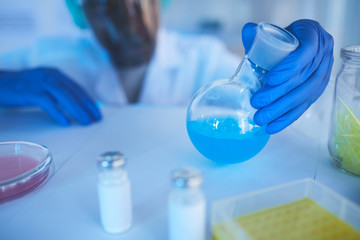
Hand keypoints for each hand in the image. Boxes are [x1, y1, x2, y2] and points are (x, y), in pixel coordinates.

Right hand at [0, 67, 101, 125]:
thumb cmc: (20, 88)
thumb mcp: (43, 86)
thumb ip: (58, 93)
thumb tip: (75, 106)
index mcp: (55, 74)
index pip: (77, 88)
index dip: (89, 100)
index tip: (97, 111)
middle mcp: (50, 75)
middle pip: (73, 92)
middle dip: (87, 106)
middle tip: (96, 119)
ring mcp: (39, 82)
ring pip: (64, 96)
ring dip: (77, 110)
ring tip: (86, 122)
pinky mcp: (29, 91)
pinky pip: (47, 102)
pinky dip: (58, 112)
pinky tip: (66, 122)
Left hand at [242, 19, 333, 133]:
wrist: (299, 44)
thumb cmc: (285, 36)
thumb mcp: (273, 31)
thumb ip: (257, 33)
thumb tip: (248, 31)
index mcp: (314, 36)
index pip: (305, 54)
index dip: (289, 68)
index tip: (269, 79)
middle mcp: (323, 56)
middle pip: (301, 80)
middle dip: (277, 95)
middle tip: (256, 103)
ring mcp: (322, 75)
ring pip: (303, 96)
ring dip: (280, 110)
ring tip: (260, 118)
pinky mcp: (317, 92)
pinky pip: (304, 106)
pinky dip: (287, 118)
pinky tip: (272, 126)